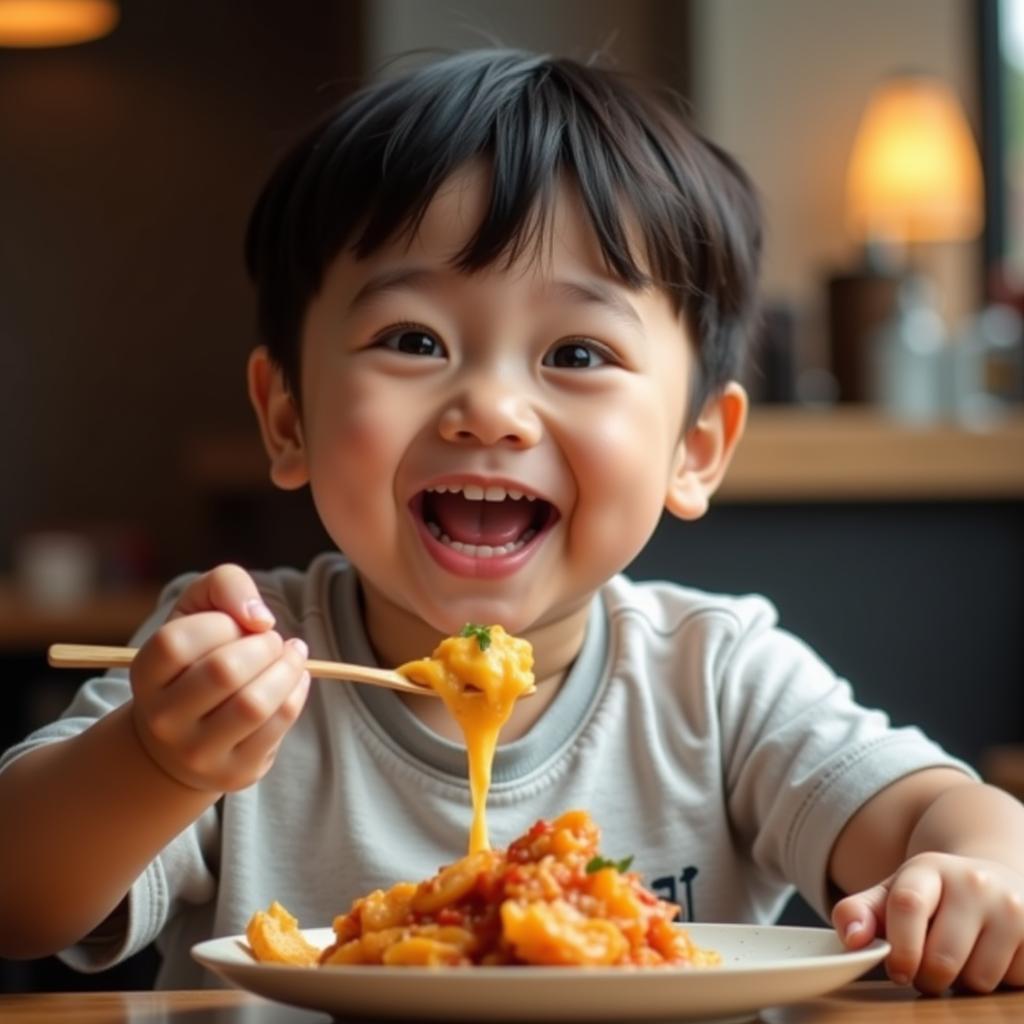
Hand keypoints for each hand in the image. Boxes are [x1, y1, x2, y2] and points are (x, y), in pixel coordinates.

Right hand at [129, 564, 310, 792]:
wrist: (182, 739)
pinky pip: (278, 725)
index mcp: (146, 675)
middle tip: (272, 639)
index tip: (237, 623)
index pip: (178, 642)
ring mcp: (197, 751)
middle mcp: (163, 719)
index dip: (220, 622)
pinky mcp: (235, 771)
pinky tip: (296, 678)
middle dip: (263, 645)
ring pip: (254, 704)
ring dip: (287, 668)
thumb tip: (259, 618)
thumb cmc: (196, 659)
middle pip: (224, 672)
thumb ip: (224, 585)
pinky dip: (297, 692)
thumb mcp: (197, 610)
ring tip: (292, 654)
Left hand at [833, 851, 1023, 993]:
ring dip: (963, 983)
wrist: (993, 879)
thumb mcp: (891, 893)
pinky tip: (990, 958)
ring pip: (978, 978)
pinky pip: (1012, 982)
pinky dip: (997, 982)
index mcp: (929, 868)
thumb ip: (859, 912)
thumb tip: (852, 941)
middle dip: (928, 977)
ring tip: (959, 960)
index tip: (897, 971)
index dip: (900, 947)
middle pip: (943, 955)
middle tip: (925, 972)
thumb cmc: (932, 896)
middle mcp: (975, 882)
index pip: (908, 905)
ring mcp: (1013, 907)